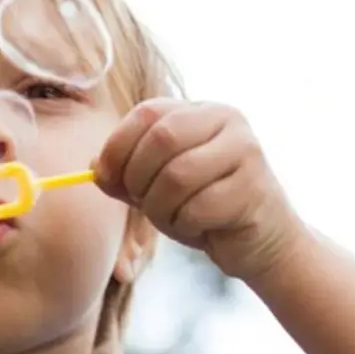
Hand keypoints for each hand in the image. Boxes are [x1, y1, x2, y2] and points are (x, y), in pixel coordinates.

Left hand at [95, 99, 306, 282]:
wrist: (260, 242)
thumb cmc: (205, 209)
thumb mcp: (158, 187)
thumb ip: (127, 174)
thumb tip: (94, 167)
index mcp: (200, 111)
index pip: (147, 112)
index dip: (118, 146)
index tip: (106, 178)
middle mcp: (227, 121)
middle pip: (162, 139)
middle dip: (139, 179)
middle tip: (142, 203)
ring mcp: (245, 152)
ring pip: (178, 176)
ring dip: (161, 208)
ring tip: (172, 218)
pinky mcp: (253, 188)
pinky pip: (199, 208)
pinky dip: (185, 226)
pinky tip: (198, 229)